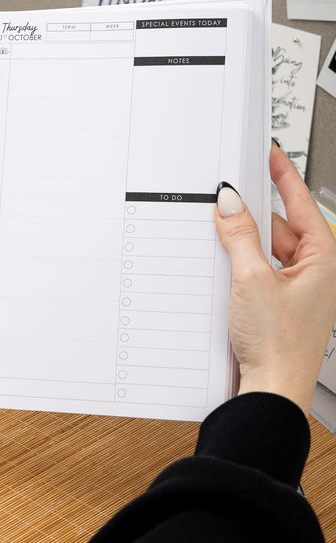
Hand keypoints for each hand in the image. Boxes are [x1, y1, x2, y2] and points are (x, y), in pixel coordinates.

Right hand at [215, 144, 335, 413]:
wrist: (271, 390)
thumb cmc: (278, 345)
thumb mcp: (253, 280)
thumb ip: (240, 237)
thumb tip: (231, 202)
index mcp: (324, 260)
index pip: (302, 203)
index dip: (283, 175)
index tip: (270, 152)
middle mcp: (313, 271)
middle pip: (279, 225)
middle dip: (252, 213)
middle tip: (227, 195)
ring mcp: (294, 287)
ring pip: (264, 247)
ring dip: (242, 240)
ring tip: (220, 235)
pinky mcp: (274, 301)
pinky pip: (256, 267)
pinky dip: (239, 260)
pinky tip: (221, 261)